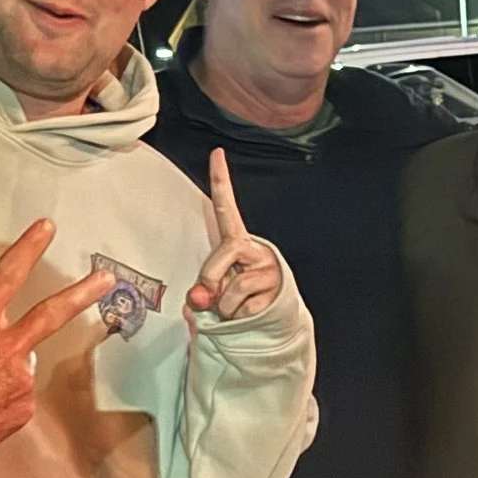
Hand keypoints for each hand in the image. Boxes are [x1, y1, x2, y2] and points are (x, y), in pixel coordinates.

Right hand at [0, 220, 113, 455]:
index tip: (47, 228)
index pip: (7, 275)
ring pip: (22, 367)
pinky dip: (2, 402)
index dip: (29, 248)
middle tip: (106, 279)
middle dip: (82, 293)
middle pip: (52, 313)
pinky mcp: (26, 407)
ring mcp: (21, 377)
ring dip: (4, 376)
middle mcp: (7, 346)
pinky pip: (17, 398)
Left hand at [186, 150, 282, 321]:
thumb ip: (201, 293)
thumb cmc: (235, 303)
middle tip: (211, 297)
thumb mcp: (212, 294)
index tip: (216, 153)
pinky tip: (247, 317)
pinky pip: (247, 307)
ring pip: (234, 288)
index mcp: (236, 242)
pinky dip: (239, 318)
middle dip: (210, 280)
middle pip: (224, 254)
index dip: (221, 181)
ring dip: (225, 308)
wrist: (270, 323)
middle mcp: (255, 249)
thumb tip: (199, 299)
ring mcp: (269, 269)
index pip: (226, 209)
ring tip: (233, 310)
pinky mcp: (278, 290)